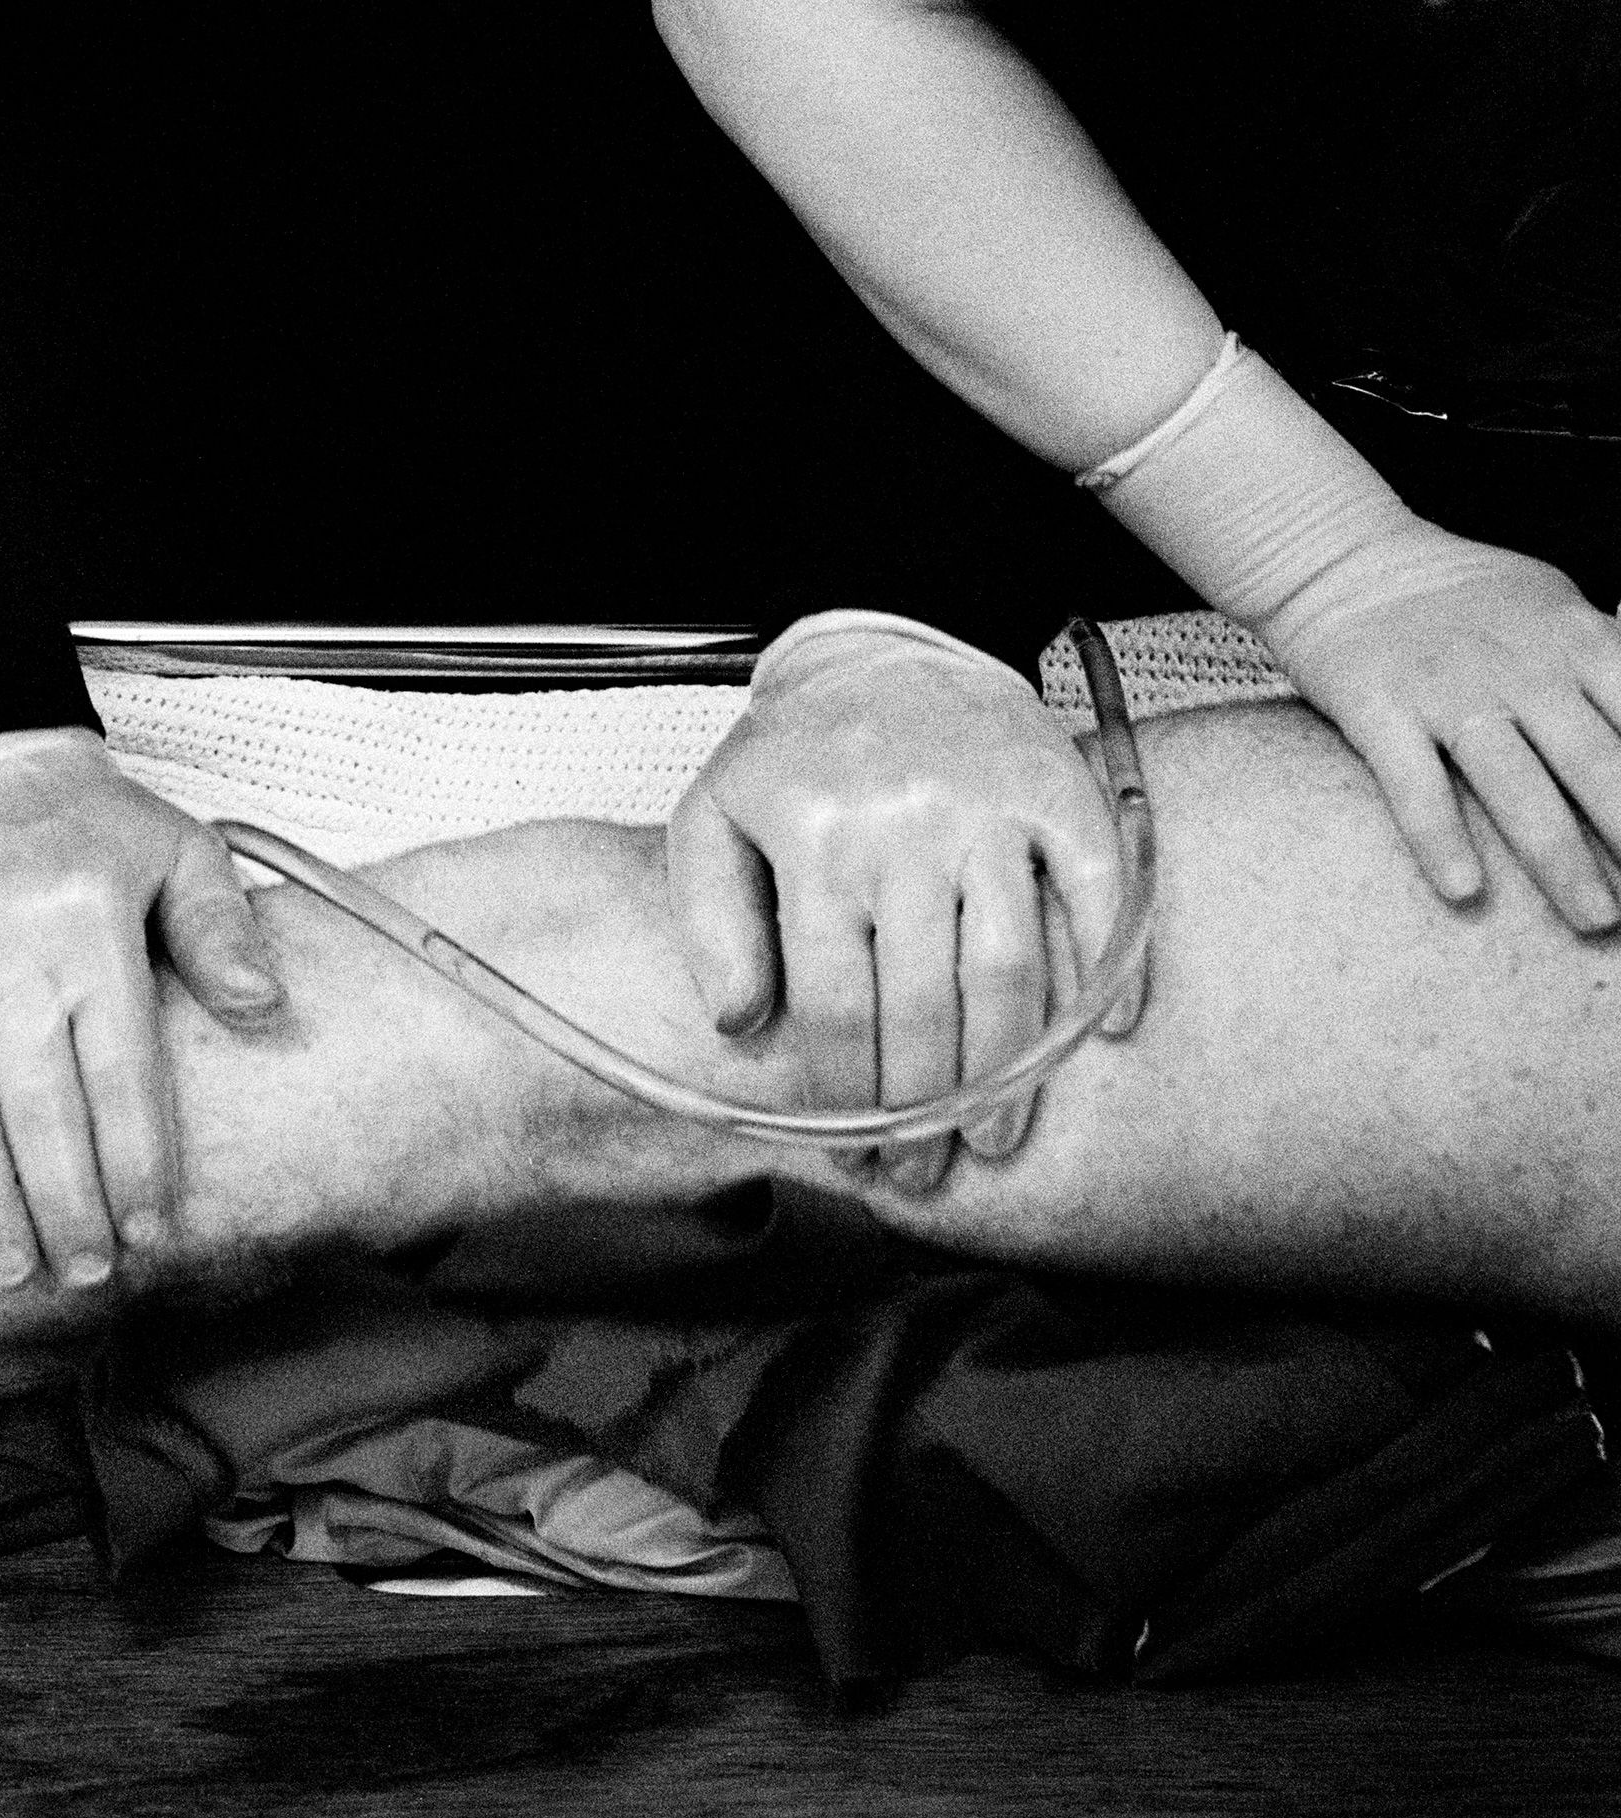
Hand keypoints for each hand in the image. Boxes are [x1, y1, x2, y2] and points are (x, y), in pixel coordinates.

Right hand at [0, 733, 282, 1288]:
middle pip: (37, 1104)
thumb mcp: (179, 851)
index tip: (150, 1234)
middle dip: (64, 1202)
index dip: (134, 1161)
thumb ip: (222, 931)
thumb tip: (263, 1008)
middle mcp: (4, 953)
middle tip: (84, 1275)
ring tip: (8, 1269)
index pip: (119, 1071)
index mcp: (88, 931)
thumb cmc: (83, 825)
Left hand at [666, 618, 1131, 1190]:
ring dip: (1010, 1071)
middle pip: (925, 1004)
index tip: (855, 1148)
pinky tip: (1106, 1038)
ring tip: (993, 1138)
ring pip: (1010, 969)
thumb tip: (741, 1025)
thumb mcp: (712, 819)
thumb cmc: (793, 754)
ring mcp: (991, 808)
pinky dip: (1109, 969)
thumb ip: (709, 921)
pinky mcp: (1063, 792)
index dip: (848, 1094)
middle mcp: (906, 825)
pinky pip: (1101, 894)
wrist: (882, 647)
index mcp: (815, 837)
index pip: (837, 1004)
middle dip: (924, 1108)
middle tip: (922, 1171)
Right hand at [1256, 536, 1620, 932]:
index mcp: (1577, 640)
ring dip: (1560, 857)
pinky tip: (1464, 891)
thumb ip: (1609, 658)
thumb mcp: (1557, 605)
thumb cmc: (1462, 596)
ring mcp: (1447, 691)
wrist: (1341, 560)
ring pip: (1516, 785)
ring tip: (1596, 917)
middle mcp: (1521, 668)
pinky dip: (1438, 837)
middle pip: (1598, 761)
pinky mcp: (1378, 710)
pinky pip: (1412, 784)